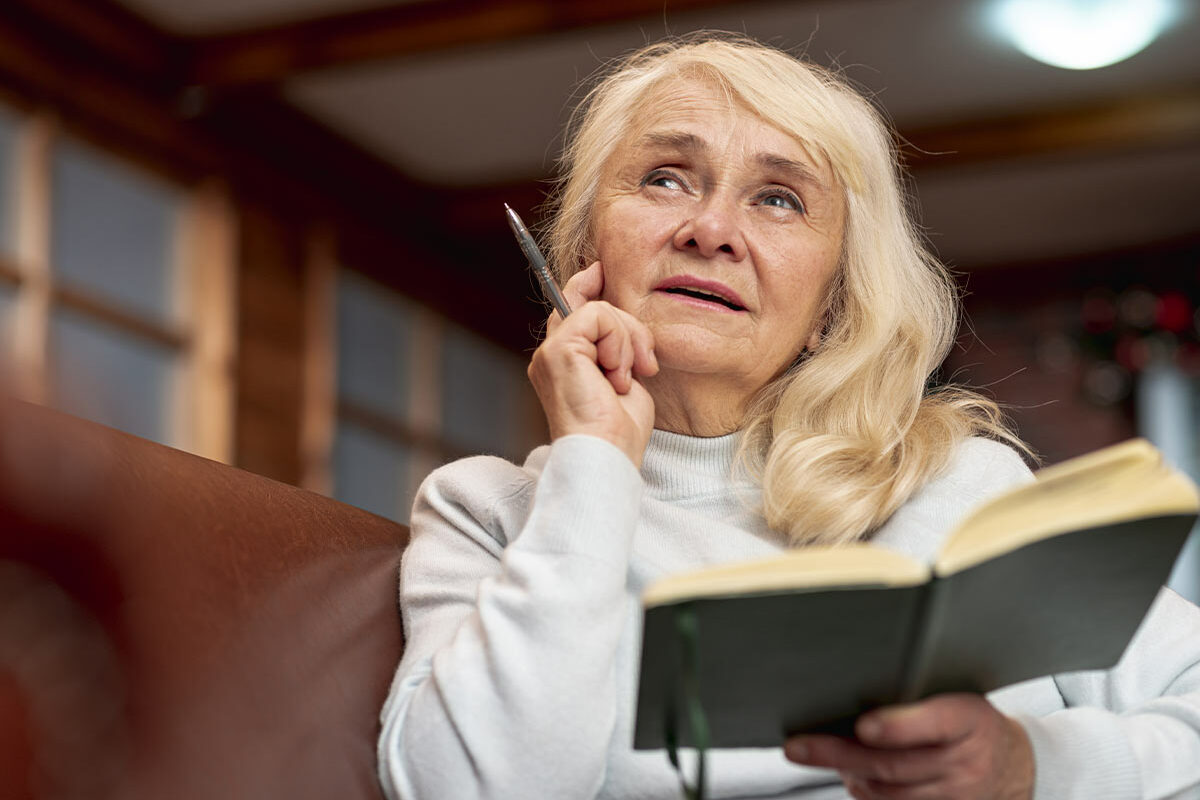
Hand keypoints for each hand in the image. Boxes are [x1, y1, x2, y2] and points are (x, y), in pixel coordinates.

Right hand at [527, 261, 657, 466]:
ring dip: (628, 340)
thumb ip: (618, 349)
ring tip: (627, 378)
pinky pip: (598, 315)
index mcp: (565, 364)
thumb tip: (625, 322)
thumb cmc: (619, 432)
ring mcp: (551, 352)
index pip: (569, 305)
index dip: (586, 282)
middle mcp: (551, 356)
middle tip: (646, 365)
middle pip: (588, 303)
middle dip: (628, 326)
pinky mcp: (559, 350)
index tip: (603, 268)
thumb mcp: (624, 380)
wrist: (608, 455)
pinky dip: (619, 341)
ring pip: (599, 309)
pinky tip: (617, 374)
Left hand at [784, 694, 1033, 799]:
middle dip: (839, 754)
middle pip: (895, 765)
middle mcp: (965, 764)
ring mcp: (955, 796)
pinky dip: (865, 795)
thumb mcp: (957, 695)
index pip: (935, 723)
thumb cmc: (972, 721)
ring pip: (889, 794)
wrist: (1015, 765)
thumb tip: (857, 696)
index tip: (862, 726)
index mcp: (969, 719)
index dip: (896, 727)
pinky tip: (849, 776)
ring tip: (816, 754)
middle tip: (799, 746)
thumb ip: (917, 697)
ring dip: (847, 775)